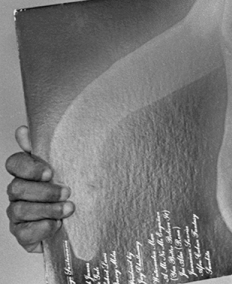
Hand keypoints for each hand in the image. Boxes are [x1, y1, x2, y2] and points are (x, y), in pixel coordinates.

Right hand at [6, 126, 73, 251]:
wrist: (84, 223)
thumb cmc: (75, 192)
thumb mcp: (70, 169)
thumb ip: (49, 150)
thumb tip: (23, 129)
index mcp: (28, 173)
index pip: (14, 163)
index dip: (29, 167)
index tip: (50, 172)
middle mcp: (19, 193)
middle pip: (16, 188)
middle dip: (45, 191)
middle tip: (68, 192)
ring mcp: (18, 215)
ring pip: (20, 210)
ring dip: (48, 209)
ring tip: (69, 209)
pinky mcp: (23, 235)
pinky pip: (24, 232)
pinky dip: (42, 228)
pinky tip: (57, 225)